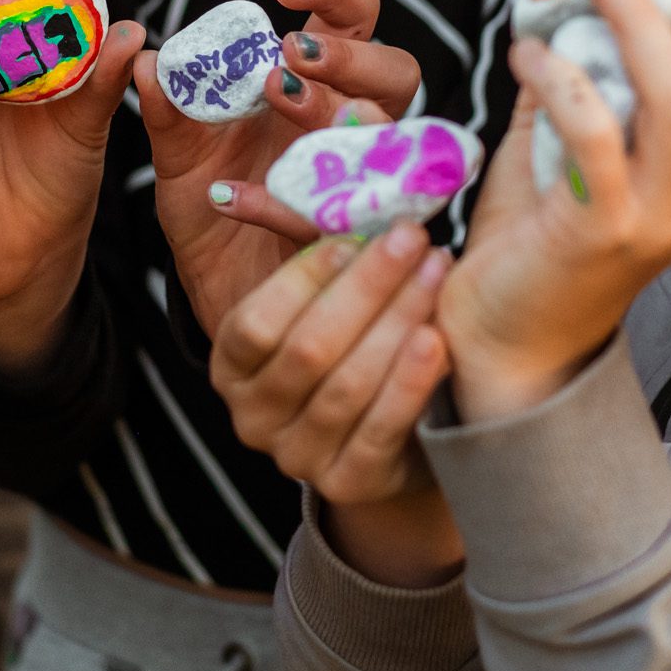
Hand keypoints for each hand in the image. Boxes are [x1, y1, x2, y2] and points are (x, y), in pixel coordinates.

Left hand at [138, 0, 419, 336]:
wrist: (210, 282)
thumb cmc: (212, 201)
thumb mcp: (177, 152)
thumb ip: (167, 108)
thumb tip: (146, 60)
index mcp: (319, 86)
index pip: (356, 21)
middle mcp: (351, 128)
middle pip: (398, 71)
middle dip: (352, 55)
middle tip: (292, 55)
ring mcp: (358, 181)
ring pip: (383, 136)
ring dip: (332, 110)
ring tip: (279, 96)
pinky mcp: (343, 238)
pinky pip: (327, 214)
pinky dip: (277, 202)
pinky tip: (229, 196)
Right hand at [210, 226, 463, 587]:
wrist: (394, 443)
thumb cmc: (356, 346)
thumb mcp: (323, 303)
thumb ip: (317, 257)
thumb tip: (310, 186)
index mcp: (232, 365)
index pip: (255, 321)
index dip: (303, 278)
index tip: (355, 235)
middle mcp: (253, 417)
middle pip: (307, 349)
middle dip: (366, 287)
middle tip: (412, 238)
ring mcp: (297, 457)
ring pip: (346, 385)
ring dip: (397, 320)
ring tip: (438, 271)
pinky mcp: (348, 484)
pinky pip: (379, 430)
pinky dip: (409, 382)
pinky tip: (437, 339)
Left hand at [441, 0, 670, 422]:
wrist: (506, 343)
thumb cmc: (540, 239)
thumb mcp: (578, 150)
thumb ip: (588, 82)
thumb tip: (566, 4)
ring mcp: (662, 214)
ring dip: (641, 21)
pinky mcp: (603, 230)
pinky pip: (597, 135)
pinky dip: (563, 79)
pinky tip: (527, 54)